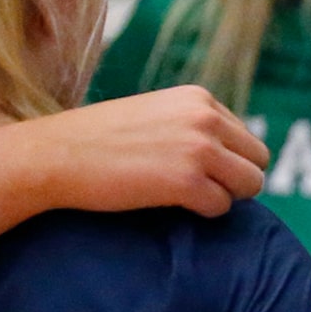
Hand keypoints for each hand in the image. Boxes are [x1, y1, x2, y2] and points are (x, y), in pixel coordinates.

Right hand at [0, 88, 269, 232]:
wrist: (52, 155)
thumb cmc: (98, 140)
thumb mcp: (156, 114)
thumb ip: (194, 125)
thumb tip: (233, 155)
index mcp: (199, 99)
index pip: (247, 137)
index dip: (228, 160)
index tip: (195, 169)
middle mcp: (205, 118)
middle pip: (259, 161)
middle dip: (236, 179)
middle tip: (199, 188)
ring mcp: (199, 149)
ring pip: (250, 185)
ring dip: (225, 197)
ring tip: (186, 196)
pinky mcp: (187, 181)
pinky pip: (222, 207)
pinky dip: (203, 212)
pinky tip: (171, 203)